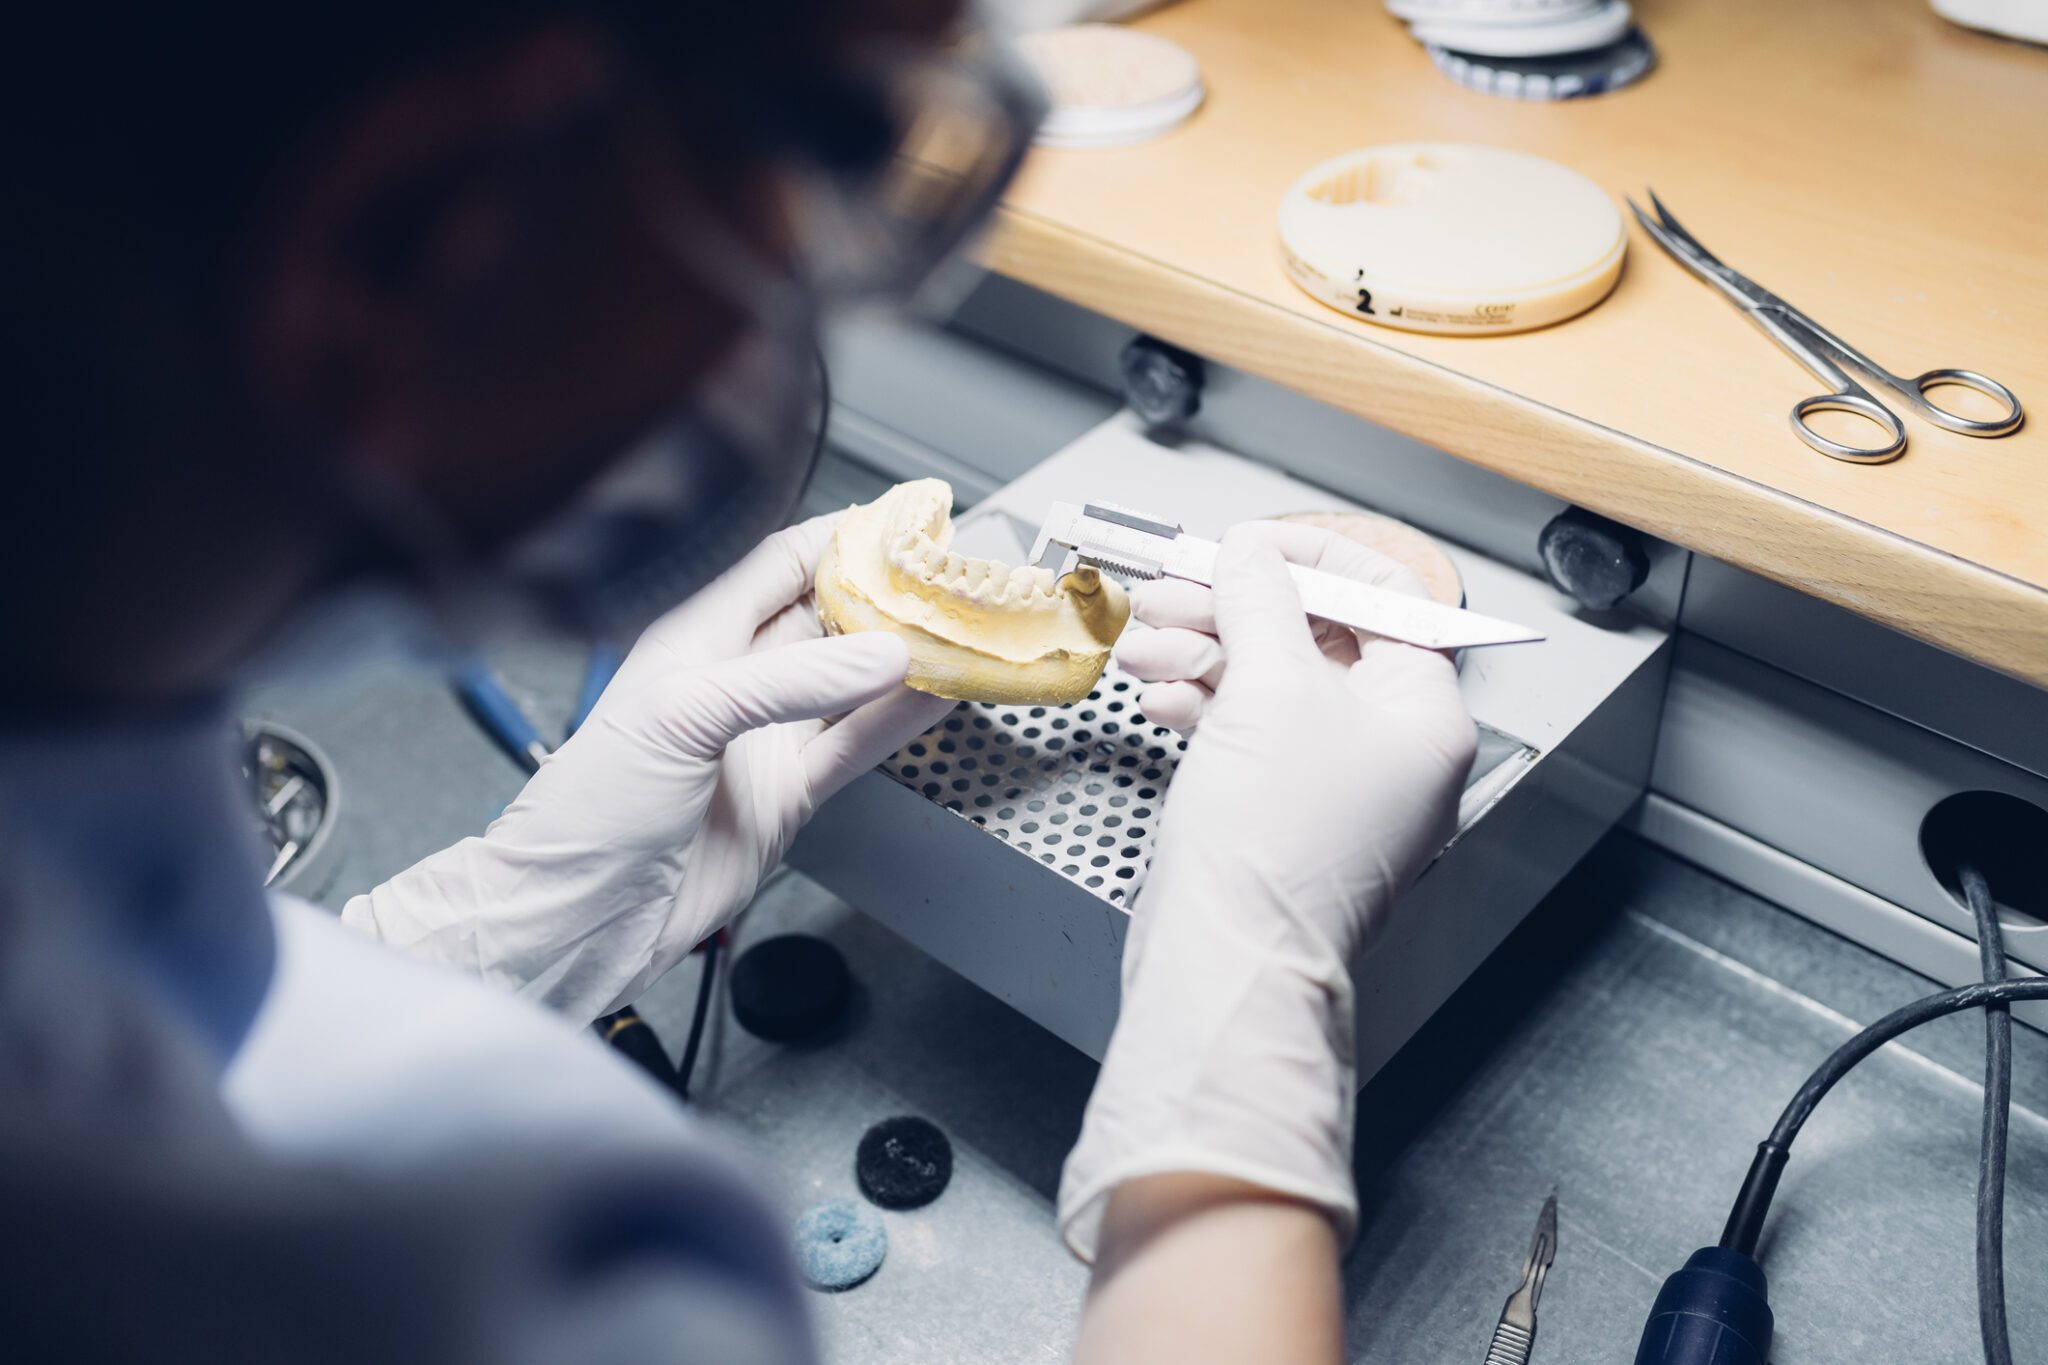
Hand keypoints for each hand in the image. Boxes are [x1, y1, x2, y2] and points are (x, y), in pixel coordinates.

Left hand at [343, 514, 953, 1021]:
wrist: (580, 918)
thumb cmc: (587, 811)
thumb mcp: (680, 717)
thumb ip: (784, 682)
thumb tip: (879, 653)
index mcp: (691, 640)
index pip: (779, 565)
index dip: (841, 539)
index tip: (903, 524)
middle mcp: (732, 683)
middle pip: (827, 619)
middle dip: (887, 596)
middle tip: (948, 578)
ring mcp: (763, 740)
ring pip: (852, 684)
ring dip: (904, 660)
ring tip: (959, 632)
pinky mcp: (787, 795)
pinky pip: (856, 746)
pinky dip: (900, 722)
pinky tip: (938, 696)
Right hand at [1057, 521, 1475, 1259]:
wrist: (1226, 960)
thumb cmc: (1275, 849)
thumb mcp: (1271, 690)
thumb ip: (1261, 602)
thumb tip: (1251, 552)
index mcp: (1425, 717)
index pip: (1389, 602)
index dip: (1316, 560)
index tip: (1253, 545)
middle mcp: (1391, 750)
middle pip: (1319, 639)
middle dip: (1238, 608)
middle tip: (1178, 589)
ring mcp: (1335, 784)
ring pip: (1273, 684)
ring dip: (1206, 652)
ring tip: (1147, 643)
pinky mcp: (1281, 811)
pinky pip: (1248, 732)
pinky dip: (1204, 705)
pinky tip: (1161, 696)